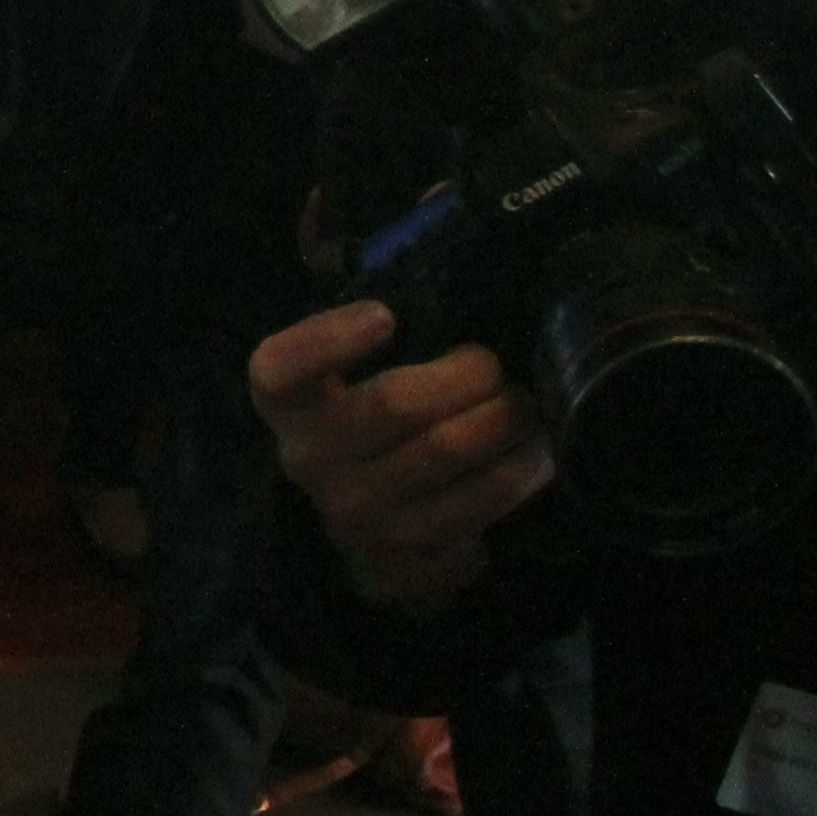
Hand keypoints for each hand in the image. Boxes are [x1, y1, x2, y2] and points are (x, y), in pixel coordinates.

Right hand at [248, 299, 553, 606]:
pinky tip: (533, 455)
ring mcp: (353, 514)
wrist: (366, 522)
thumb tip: (411, 258)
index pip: (283, 368)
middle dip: (472, 375)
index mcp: (286, 402)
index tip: (386, 317)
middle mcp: (308, 459)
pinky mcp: (402, 557)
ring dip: (510, 423)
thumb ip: (370, 323)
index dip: (329, 339)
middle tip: (500, 367)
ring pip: (451, 454)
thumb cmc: (368, 419)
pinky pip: (480, 506)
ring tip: (531, 407)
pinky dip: (520, 473)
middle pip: (399, 405)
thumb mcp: (351, 372)